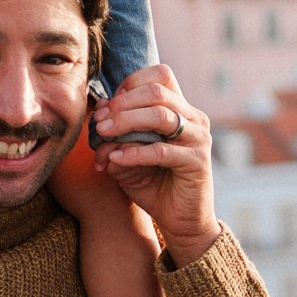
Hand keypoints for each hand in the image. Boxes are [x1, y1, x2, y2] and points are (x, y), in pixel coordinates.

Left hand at [91, 65, 218, 266]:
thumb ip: (119, 132)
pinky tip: (115, 159)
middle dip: (122, 104)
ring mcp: (198, 139)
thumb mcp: (130, 153)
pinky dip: (134, 153)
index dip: (130, 84)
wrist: (181, 220)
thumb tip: (98, 112)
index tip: (108, 106)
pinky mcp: (197, 162)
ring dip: (126, 122)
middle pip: (157, 91)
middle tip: (99, 122)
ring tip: (103, 134)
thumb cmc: (154, 184)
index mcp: (181, 109)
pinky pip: (161, 150)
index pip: (159, 75)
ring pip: (160, 115)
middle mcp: (194, 118)